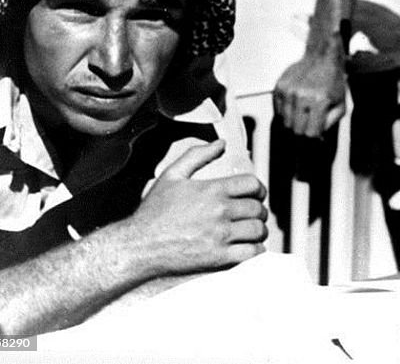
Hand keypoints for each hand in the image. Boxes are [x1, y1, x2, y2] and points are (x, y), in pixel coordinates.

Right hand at [123, 140, 267, 275]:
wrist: (139, 245)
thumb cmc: (154, 211)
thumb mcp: (172, 175)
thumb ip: (197, 155)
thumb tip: (221, 142)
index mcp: (212, 189)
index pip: (252, 185)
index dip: (259, 190)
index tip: (257, 195)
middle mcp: (219, 211)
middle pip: (257, 208)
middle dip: (259, 211)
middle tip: (255, 215)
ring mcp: (220, 235)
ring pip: (257, 230)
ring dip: (259, 230)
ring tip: (253, 231)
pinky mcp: (218, 257)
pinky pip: (251, 253)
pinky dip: (256, 251)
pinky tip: (250, 248)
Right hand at [273, 50, 345, 137]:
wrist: (322, 57)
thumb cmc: (334, 81)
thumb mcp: (341, 104)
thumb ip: (330, 124)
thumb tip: (317, 138)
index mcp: (320, 101)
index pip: (310, 133)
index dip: (314, 135)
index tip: (317, 130)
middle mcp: (302, 96)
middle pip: (296, 130)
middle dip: (304, 130)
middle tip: (310, 122)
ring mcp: (289, 91)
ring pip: (285, 122)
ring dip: (294, 122)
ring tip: (303, 112)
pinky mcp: (280, 87)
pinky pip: (278, 111)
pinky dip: (285, 113)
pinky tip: (295, 105)